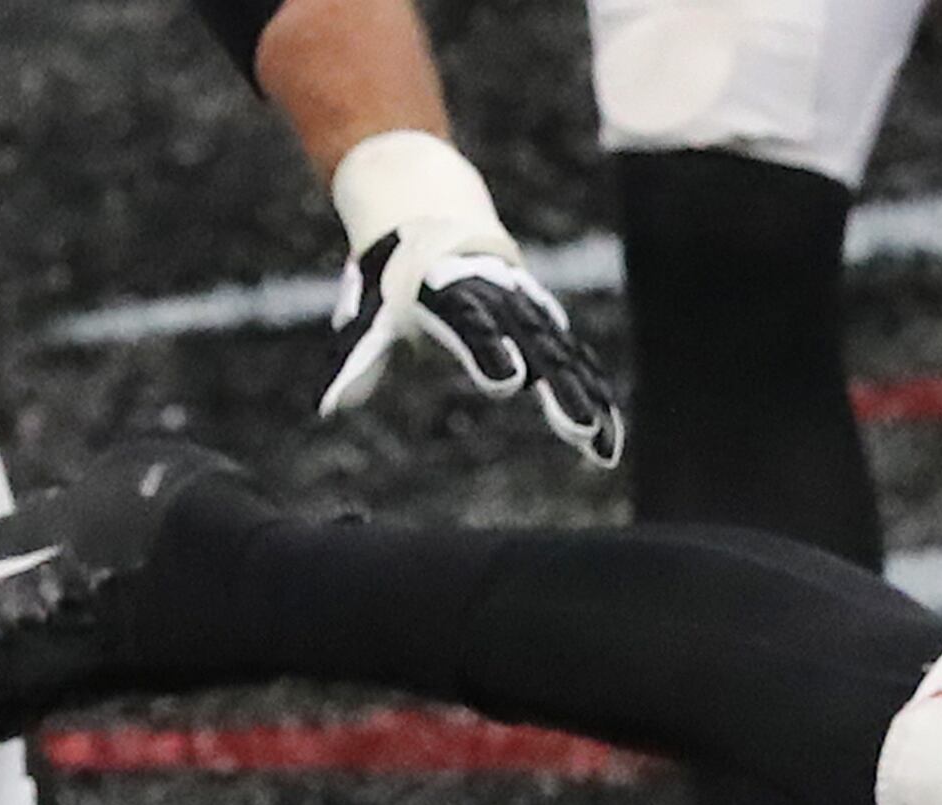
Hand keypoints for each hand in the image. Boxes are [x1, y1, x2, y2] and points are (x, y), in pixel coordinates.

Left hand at [320, 130, 624, 466]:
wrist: (434, 221)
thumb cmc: (397, 280)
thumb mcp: (373, 317)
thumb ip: (361, 364)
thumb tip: (329, 409)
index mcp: (455, 295)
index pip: (475, 326)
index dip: (492, 351)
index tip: (507, 383)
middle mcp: (501, 303)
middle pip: (534, 349)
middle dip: (558, 389)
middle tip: (577, 428)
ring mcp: (529, 315)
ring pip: (565, 360)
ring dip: (587, 401)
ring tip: (603, 446)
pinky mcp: (546, 329)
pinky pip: (576, 364)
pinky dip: (595, 396)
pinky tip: (611, 437)